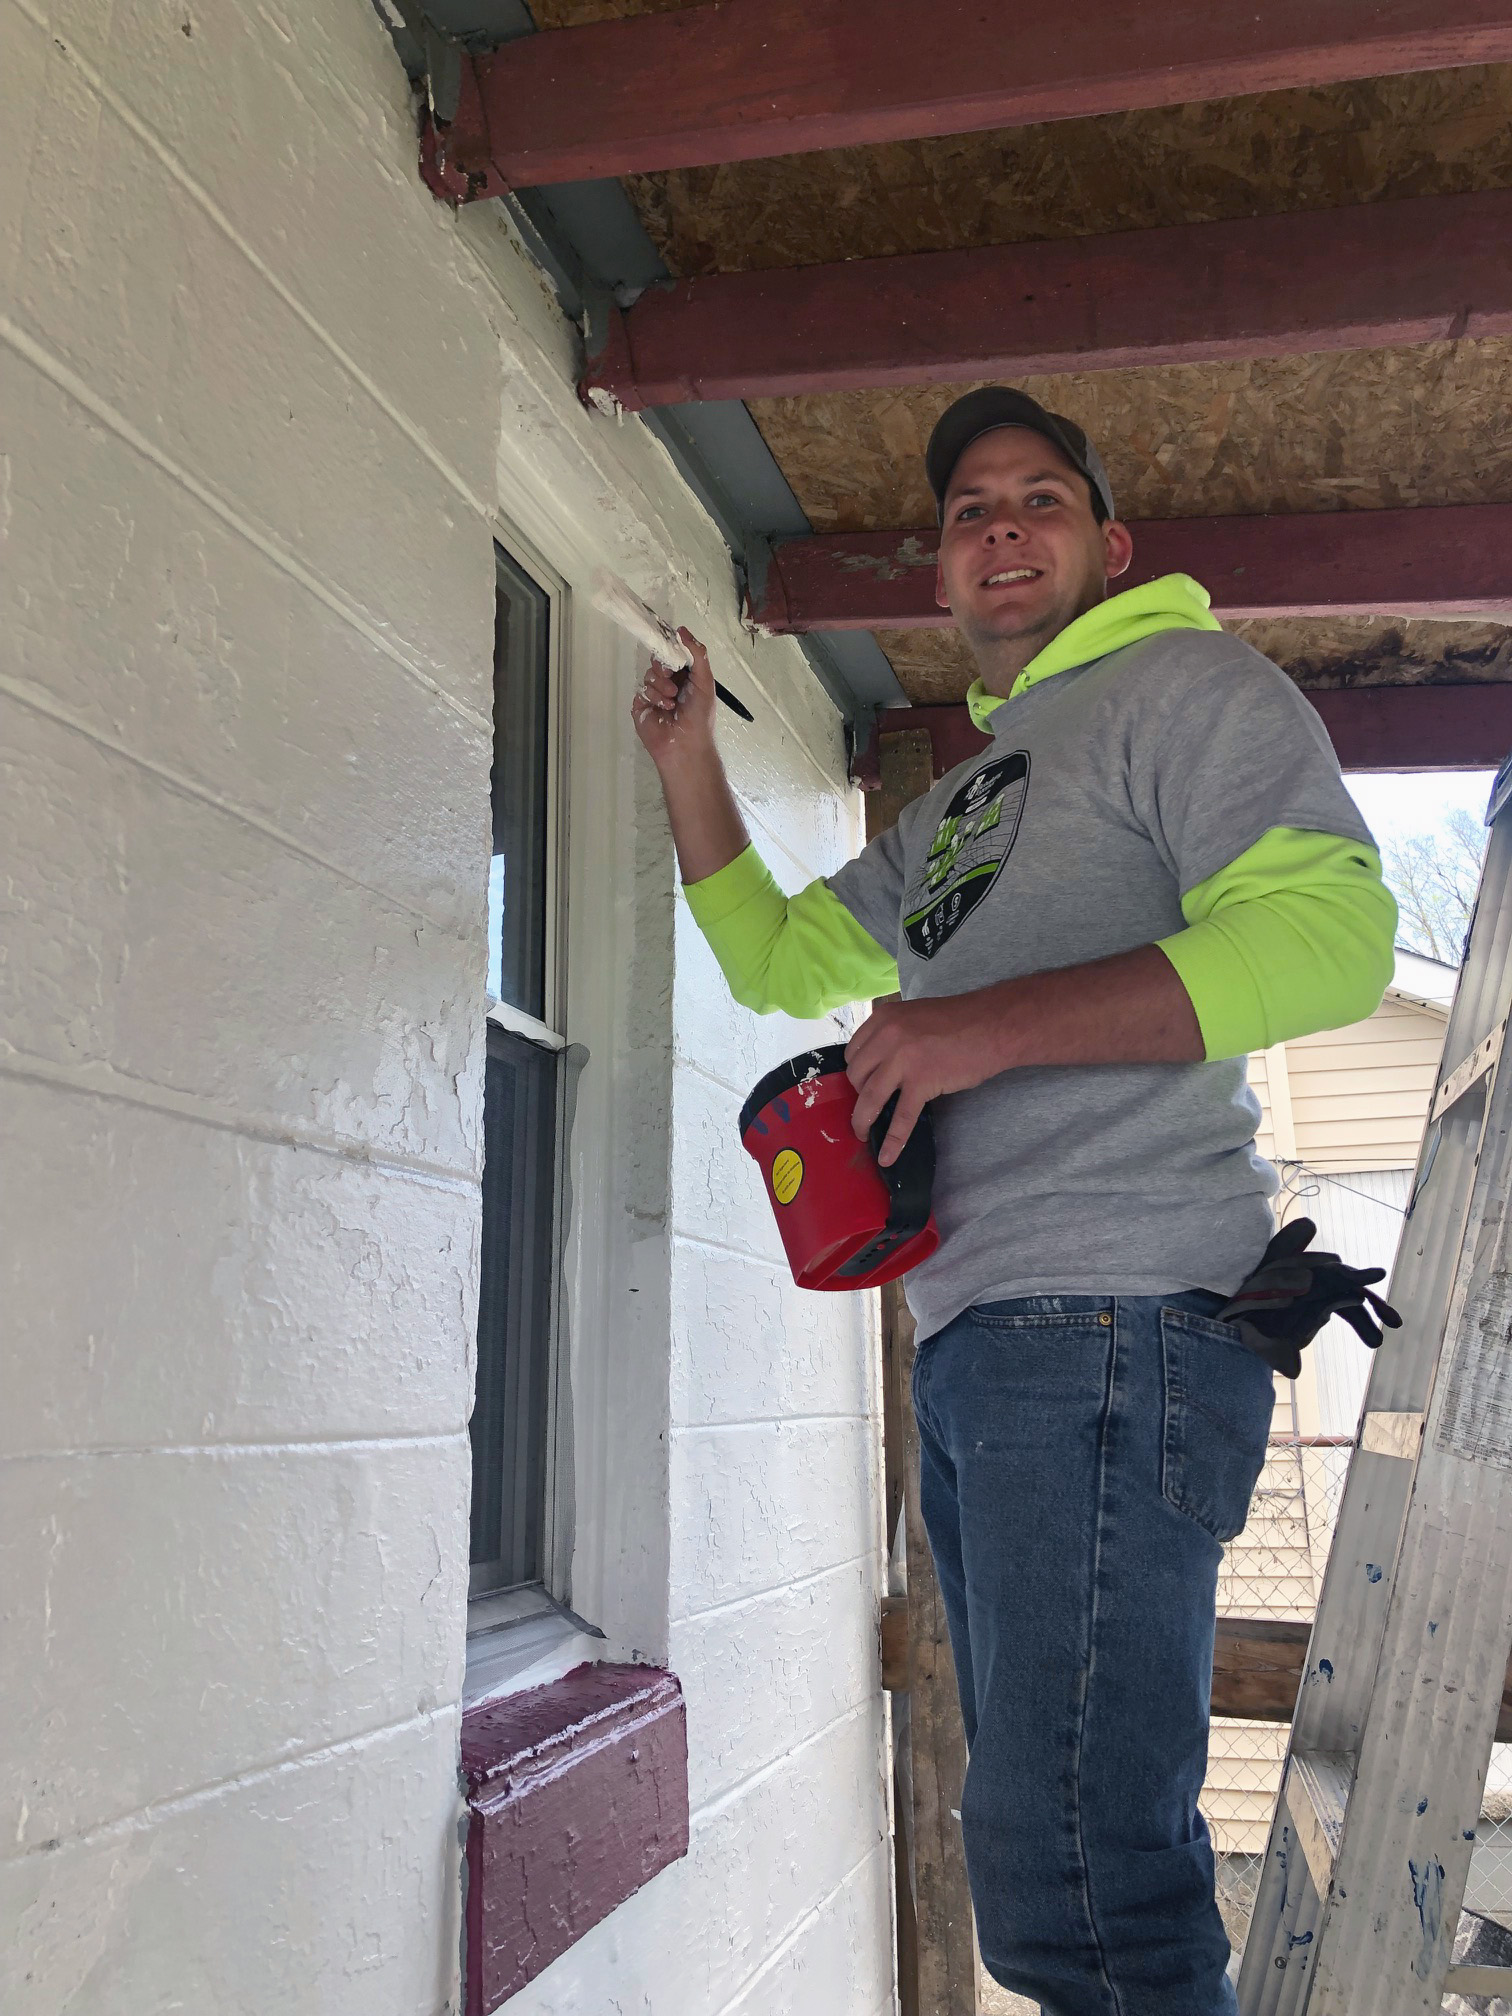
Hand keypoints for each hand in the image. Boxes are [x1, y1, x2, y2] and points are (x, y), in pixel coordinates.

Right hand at [631, 629, 716, 769]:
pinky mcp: (641, 705)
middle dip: (665, 668)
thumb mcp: (705, 681)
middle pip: (658, 661)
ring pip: (649, 675)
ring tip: (672, 701)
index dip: (671, 650)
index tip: (672, 650)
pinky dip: (654, 697)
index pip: (673, 654)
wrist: (686, 745)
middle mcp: (669, 683)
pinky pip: (642, 690)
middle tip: (673, 679)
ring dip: (662, 686)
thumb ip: (697, 655)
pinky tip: (664, 709)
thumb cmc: (700, 715)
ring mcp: (653, 694)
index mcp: (685, 676)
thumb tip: (682, 630)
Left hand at [846, 994, 1010, 1165]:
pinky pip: (902, 1117)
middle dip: (858, 1094)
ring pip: (870, 1098)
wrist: (992, 1026)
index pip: (852, 1052)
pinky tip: (887, 1156)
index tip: (863, 1084)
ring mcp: (903, 1060)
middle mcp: (886, 1037)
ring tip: (863, 1134)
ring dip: (862, 1120)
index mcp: (883, 1018)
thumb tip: (880, 1064)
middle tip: (871, 1105)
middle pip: (856, 1075)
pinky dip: (892, 1140)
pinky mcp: (922, 1081)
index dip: (856, 1072)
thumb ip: (893, 1034)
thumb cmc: (959, 1021)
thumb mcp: (913, 1017)